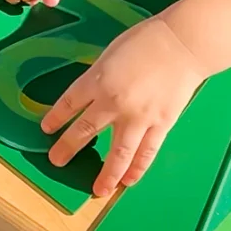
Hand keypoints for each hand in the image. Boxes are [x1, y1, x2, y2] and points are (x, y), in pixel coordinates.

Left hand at [41, 15, 207, 197]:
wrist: (182, 44)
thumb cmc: (146, 41)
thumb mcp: (110, 54)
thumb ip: (99, 77)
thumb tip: (92, 95)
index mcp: (97, 79)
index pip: (70, 103)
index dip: (56, 117)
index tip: (47, 129)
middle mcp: (113, 102)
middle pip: (85, 130)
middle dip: (68, 147)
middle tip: (57, 160)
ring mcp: (138, 117)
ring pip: (118, 153)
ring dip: (106, 174)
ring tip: (98, 189)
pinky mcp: (161, 125)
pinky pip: (146, 152)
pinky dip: (137, 169)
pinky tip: (128, 181)